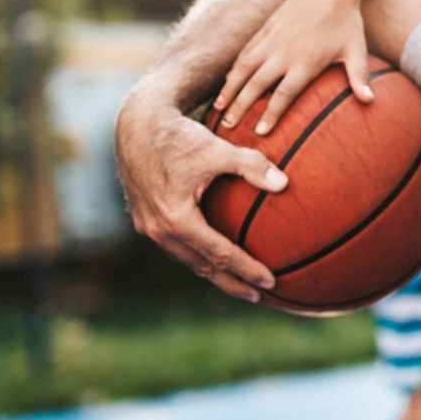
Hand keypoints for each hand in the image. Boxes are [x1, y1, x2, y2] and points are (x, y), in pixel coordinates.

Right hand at [115, 95, 284, 301]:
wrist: (136, 124)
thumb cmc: (177, 136)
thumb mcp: (216, 148)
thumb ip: (251, 166)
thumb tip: (284, 184)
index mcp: (176, 219)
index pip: (219, 254)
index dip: (246, 269)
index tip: (270, 282)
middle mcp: (158, 230)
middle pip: (202, 267)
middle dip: (232, 283)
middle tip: (260, 295)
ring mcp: (148, 227)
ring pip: (188, 259)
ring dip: (214, 272)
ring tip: (240, 282)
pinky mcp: (145, 220)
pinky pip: (177, 246)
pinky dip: (198, 255)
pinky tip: (214, 255)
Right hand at [213, 0, 375, 135]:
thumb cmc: (347, 22)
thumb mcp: (356, 50)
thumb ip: (360, 77)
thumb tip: (371, 102)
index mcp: (306, 61)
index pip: (284, 94)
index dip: (271, 114)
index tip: (260, 133)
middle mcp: (283, 52)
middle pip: (256, 84)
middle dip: (240, 107)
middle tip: (228, 128)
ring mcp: (272, 39)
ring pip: (244, 68)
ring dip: (230, 89)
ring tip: (218, 109)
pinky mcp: (265, 28)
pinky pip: (245, 52)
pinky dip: (234, 68)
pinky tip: (227, 82)